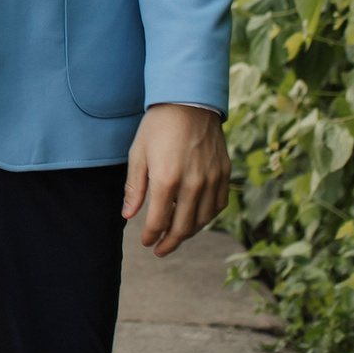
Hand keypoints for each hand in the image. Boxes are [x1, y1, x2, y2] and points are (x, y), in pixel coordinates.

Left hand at [123, 103, 230, 256]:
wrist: (189, 101)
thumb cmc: (158, 127)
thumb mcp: (138, 154)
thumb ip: (134, 188)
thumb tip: (128, 215)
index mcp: (166, 180)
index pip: (158, 222)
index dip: (151, 236)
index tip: (145, 242)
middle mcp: (193, 184)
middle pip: (183, 227)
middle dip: (169, 243)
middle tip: (160, 250)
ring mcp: (212, 179)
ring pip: (203, 220)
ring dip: (188, 233)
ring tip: (176, 236)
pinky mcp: (224, 173)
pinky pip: (219, 205)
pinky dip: (208, 217)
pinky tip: (197, 219)